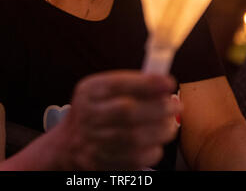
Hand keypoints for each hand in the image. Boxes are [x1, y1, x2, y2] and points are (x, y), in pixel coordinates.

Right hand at [54, 70, 180, 170]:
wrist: (69, 143)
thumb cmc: (97, 109)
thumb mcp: (103, 89)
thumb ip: (129, 84)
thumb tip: (164, 84)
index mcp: (89, 91)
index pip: (117, 84)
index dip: (146, 83)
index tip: (169, 82)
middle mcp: (88, 115)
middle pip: (126, 112)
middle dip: (158, 108)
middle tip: (176, 105)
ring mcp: (92, 141)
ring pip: (132, 138)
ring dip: (159, 130)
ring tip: (171, 124)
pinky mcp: (101, 163)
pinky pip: (132, 160)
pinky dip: (152, 151)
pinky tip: (158, 143)